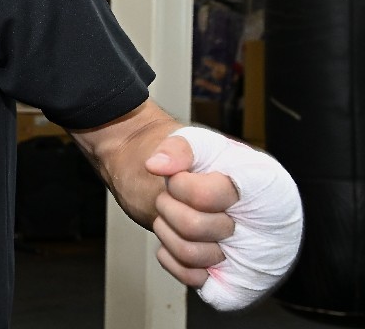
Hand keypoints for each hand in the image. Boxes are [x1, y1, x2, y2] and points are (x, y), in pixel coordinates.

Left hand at [146, 127, 302, 310]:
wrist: (214, 188)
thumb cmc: (212, 165)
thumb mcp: (198, 141)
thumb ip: (178, 147)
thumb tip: (157, 165)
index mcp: (267, 187)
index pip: (206, 195)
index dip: (179, 185)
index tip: (177, 176)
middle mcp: (270, 229)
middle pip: (193, 226)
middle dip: (168, 206)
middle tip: (171, 195)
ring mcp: (255, 261)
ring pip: (189, 255)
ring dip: (166, 229)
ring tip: (174, 213)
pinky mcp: (236, 284)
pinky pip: (192, 279)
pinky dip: (172, 257)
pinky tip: (180, 237)